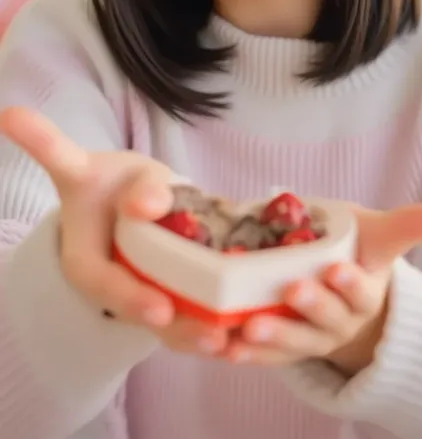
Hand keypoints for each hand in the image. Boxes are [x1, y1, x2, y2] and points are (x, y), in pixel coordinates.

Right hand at [0, 107, 229, 355]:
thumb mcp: (111, 170)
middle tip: (215, 337)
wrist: (116, 190)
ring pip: (170, 326)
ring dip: (201, 336)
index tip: (162, 312)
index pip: (103, 285)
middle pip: (144, 316)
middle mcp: (114, 286)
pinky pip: (189, 317)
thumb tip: (149, 204)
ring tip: (235, 341)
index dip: (132, 300)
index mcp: (85, 259)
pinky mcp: (169, 294)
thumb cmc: (111, 180)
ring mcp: (142, 294)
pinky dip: (215, 326)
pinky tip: (246, 332)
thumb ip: (130, 182)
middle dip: (179, 330)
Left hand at [224, 201, 421, 374]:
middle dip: (309, 307)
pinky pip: (264, 356)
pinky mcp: (283, 347)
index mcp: (363, 294)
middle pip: (325, 320)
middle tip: (290, 291)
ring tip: (245, 328)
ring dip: (271, 336)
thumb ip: (410, 225)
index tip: (336, 269)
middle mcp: (339, 322)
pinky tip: (223, 348)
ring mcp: (310, 338)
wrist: (341, 293)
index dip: (350, 284)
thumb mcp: (380, 236)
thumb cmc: (358, 254)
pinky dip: (244, 354)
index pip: (361, 292)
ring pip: (293, 341)